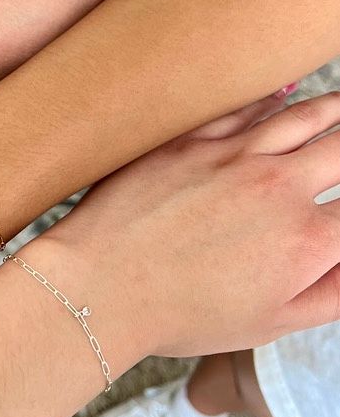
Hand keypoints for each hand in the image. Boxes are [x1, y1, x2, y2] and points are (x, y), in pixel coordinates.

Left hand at [46, 91, 339, 359]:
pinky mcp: (192, 139)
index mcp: (306, 240)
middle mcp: (278, 187)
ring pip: (303, 115)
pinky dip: (274, 98)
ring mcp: (233, 155)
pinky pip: (245, 107)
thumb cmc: (181, 316)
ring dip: (334, 109)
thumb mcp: (270, 323)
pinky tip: (284, 93)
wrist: (99, 286)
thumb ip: (330, 292)